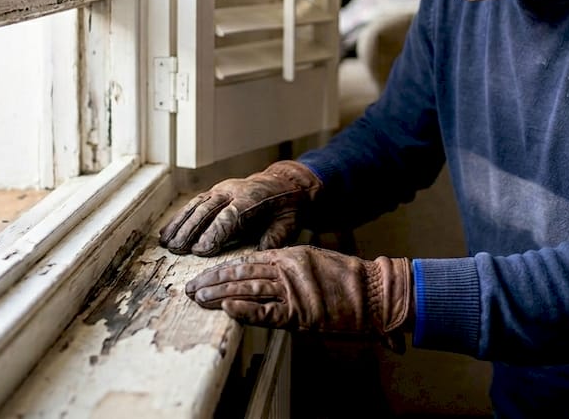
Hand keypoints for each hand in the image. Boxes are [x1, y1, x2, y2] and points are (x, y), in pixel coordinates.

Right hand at [158, 160, 320, 255]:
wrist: (284, 184)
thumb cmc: (287, 208)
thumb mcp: (289, 223)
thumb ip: (277, 236)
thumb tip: (263, 250)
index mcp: (252, 199)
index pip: (230, 217)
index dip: (214, 233)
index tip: (199, 251)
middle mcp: (233, 191)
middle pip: (207, 210)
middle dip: (190, 230)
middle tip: (176, 249)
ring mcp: (221, 189)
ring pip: (196, 205)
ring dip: (179, 224)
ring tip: (166, 242)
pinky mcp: (214, 191)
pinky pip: (194, 203)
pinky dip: (179, 217)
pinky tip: (166, 232)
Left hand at [185, 245, 412, 350]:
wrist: (378, 293)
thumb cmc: (353, 281)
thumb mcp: (318, 264)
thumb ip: (295, 269)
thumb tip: (271, 275)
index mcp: (292, 255)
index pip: (249, 260)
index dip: (224, 268)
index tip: (205, 275)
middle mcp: (288, 268)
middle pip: (241, 273)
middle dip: (213, 280)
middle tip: (191, 287)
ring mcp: (293, 290)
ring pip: (247, 290)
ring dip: (219, 294)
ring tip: (198, 297)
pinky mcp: (301, 313)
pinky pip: (265, 312)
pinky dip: (243, 311)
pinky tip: (224, 309)